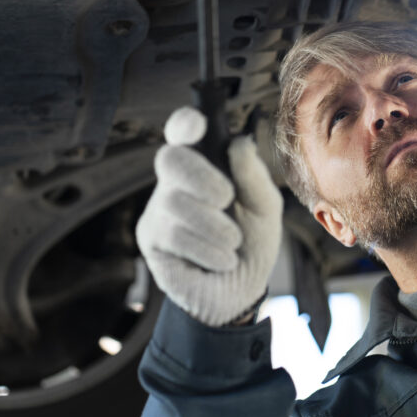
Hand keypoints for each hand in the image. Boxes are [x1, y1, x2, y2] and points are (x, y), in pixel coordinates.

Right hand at [136, 107, 282, 326]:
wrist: (242, 293)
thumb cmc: (253, 242)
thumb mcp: (265, 208)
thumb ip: (253, 176)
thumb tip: (239, 142)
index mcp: (205, 164)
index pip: (184, 132)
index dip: (184, 123)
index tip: (197, 125)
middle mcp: (176, 181)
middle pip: (171, 159)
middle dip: (202, 177)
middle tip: (227, 198)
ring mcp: (159, 209)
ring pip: (175, 201)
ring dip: (214, 225)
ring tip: (232, 243)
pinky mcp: (151, 239)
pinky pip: (173, 234)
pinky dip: (207, 249)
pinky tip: (221, 259)